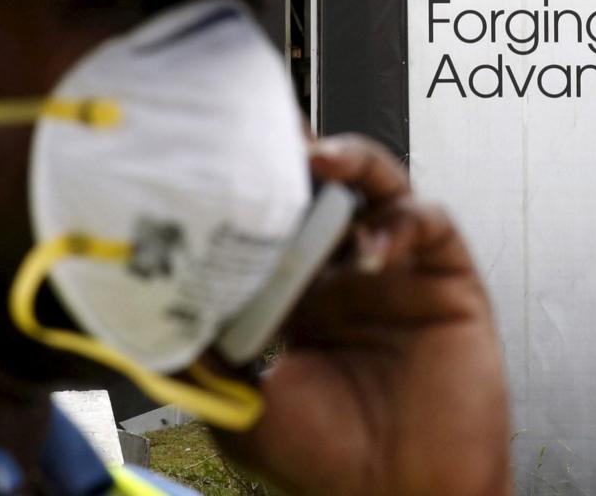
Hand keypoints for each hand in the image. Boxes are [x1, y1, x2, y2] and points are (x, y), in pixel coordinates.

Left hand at [215, 134, 512, 495]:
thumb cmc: (326, 463)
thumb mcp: (239, 406)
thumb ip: (201, 354)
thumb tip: (148, 309)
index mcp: (298, 296)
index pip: (274, 219)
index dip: (252, 188)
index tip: (218, 160)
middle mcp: (346, 273)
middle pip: (323, 188)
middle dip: (296, 156)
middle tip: (268, 132)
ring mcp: (397, 270)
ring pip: (377, 185)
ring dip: (350, 162)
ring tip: (321, 159)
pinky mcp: (446, 277)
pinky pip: (428, 221)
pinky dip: (401, 223)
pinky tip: (372, 251)